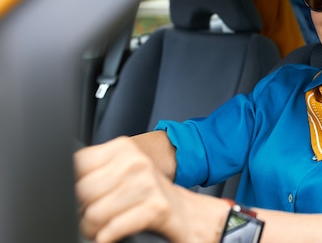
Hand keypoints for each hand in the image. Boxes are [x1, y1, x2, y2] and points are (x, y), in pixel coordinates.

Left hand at [74, 136, 228, 242]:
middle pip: (82, 190)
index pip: (78, 162)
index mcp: (125, 149)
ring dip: (94, 229)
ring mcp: (147, 184)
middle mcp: (136, 162)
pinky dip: (107, 237)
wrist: (194, 216)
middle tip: (93, 219)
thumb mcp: (125, 173)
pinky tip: (113, 236)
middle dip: (82, 212)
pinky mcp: (155, 208)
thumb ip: (99, 172)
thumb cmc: (155, 197)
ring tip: (103, 229)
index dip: (75, 185)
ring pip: (94, 213)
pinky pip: (112, 229)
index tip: (84, 197)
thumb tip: (66, 180)